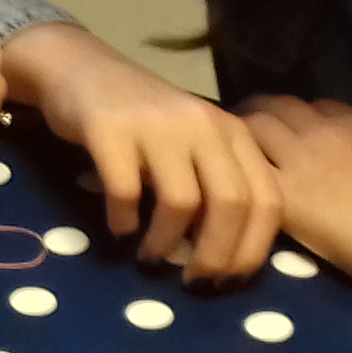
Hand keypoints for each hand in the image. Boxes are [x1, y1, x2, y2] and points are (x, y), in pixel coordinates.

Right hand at [5, 23, 280, 279]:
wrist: (84, 72)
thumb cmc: (145, 123)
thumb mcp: (194, 147)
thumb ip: (217, 188)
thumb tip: (226, 261)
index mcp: (233, 133)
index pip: (267, 201)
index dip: (253, 250)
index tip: (228, 279)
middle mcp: (204, 125)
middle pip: (231, 205)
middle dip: (214, 256)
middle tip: (192, 280)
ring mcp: (158, 125)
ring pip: (181, 202)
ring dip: (166, 243)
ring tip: (151, 257)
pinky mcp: (111, 130)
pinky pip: (126, 192)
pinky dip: (124, 222)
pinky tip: (119, 228)